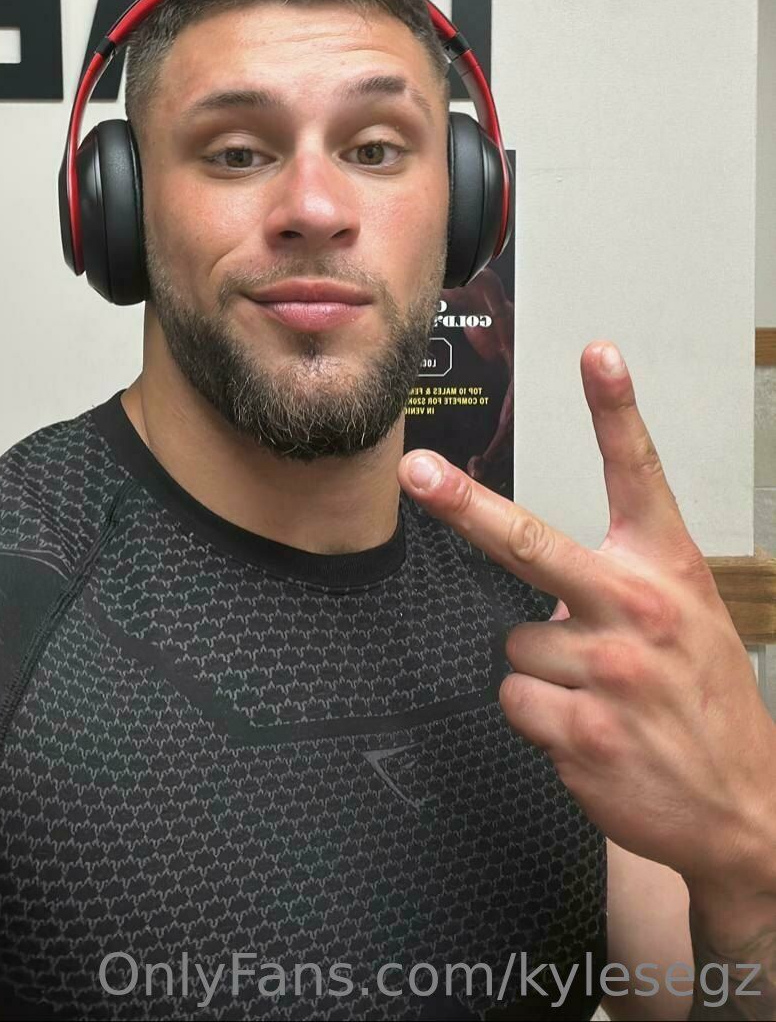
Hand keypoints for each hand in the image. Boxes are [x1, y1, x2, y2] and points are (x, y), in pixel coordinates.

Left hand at [397, 342, 775, 893]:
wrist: (745, 808)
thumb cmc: (706, 699)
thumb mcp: (691, 615)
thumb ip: (623, 581)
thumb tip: (545, 590)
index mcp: (666, 569)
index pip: (639, 473)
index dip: (615, 408)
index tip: (596, 352)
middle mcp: (636, 609)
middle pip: (531, 543)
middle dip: (464, 505)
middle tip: (416, 471)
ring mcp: (606, 672)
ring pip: (515, 643)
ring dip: (543, 670)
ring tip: (601, 696)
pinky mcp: (579, 730)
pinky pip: (515, 700)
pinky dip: (539, 717)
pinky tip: (590, 731)